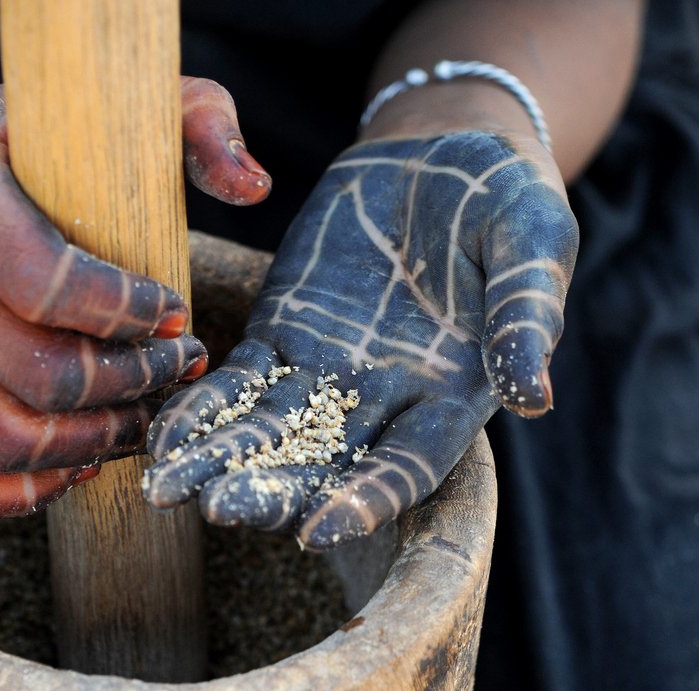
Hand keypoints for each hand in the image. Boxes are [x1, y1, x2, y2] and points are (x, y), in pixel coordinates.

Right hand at [0, 78, 269, 514]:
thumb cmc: (32, 150)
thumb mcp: (116, 106)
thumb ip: (200, 122)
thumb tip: (254, 188)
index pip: (52, 287)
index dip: (133, 316)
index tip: (176, 314)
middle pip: (44, 377)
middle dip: (135, 384)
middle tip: (178, 367)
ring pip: (12, 438)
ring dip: (99, 440)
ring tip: (145, 414)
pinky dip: (25, 493)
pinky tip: (84, 460)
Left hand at [144, 131, 575, 547]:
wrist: (447, 152)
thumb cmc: (509, 200)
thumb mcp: (535, 245)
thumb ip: (528, 317)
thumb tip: (534, 398)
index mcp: (450, 398)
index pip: (405, 467)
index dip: (365, 500)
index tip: (316, 530)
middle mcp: (385, 401)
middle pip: (323, 463)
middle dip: (272, 490)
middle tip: (219, 510)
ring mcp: (327, 370)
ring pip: (269, 430)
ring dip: (220, 461)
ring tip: (166, 489)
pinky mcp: (283, 330)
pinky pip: (238, 379)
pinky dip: (202, 406)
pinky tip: (163, 433)